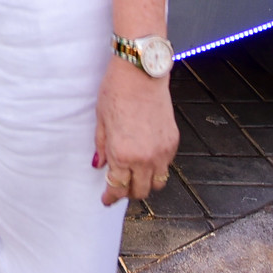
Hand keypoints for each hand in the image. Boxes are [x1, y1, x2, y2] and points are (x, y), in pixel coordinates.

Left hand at [94, 56, 178, 206]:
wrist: (141, 72)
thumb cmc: (117, 91)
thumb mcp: (101, 120)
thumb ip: (102, 147)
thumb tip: (99, 164)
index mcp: (122, 154)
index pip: (117, 188)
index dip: (110, 197)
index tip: (107, 199)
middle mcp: (144, 158)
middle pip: (139, 192)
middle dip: (128, 192)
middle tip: (119, 187)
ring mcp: (161, 151)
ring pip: (157, 183)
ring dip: (145, 184)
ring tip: (135, 175)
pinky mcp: (173, 142)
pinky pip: (166, 166)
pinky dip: (157, 168)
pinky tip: (147, 158)